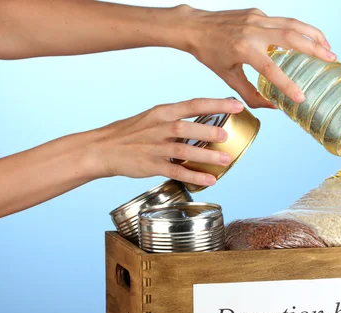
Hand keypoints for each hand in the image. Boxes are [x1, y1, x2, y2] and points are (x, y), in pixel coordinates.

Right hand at [89, 97, 244, 186]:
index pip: (194, 104)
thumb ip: (175, 120)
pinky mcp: (151, 165)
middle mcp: (159, 127)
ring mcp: (154, 146)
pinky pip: (176, 171)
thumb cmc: (130, 134)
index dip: (217, 104)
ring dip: (206, 155)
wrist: (102, 148)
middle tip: (228, 135)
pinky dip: (194, 176)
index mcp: (162, 112)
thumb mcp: (152, 118)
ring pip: (183, 150)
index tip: (237, 105)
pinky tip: (209, 180)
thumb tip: (201, 123)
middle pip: (187, 126)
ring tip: (226, 160)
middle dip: (209, 131)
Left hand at [175, 6, 335, 108]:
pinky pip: (282, 21)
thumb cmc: (209, 53)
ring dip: (313, 34)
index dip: (287, 84)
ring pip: (291, 24)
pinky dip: (298, 30)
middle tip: (332, 59)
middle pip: (290, 37)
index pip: (270, 68)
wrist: (195, 26)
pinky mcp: (257, 13)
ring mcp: (256, 18)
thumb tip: (273, 107)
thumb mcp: (228, 77)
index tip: (301, 97)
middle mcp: (252, 30)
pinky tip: (308, 40)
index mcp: (243, 48)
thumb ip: (250, 93)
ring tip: (328, 47)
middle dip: (314, 48)